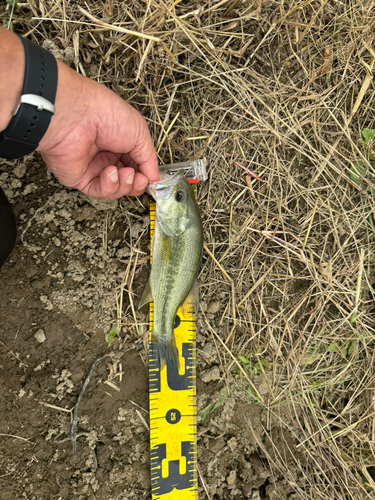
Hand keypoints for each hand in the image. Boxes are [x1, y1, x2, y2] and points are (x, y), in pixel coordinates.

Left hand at [37, 60, 158, 197]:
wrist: (77, 116)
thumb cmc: (107, 115)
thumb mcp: (139, 134)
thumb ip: (149, 159)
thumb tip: (155, 178)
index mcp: (121, 143)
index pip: (137, 165)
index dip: (146, 175)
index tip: (153, 179)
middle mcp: (107, 156)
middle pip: (128, 181)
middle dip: (137, 183)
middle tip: (141, 179)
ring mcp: (93, 168)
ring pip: (116, 189)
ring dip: (125, 185)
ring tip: (126, 173)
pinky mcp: (80, 178)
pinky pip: (99, 191)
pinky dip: (109, 186)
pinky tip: (111, 173)